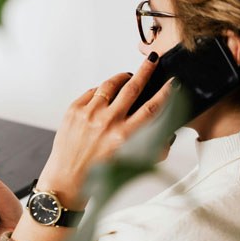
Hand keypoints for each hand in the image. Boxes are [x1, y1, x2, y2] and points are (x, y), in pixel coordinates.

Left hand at [36, 52, 173, 210]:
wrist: (67, 180)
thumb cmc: (98, 174)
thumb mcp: (130, 163)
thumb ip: (151, 147)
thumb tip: (166, 132)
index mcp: (124, 137)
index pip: (151, 108)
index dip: (165, 93)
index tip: (172, 83)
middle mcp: (107, 123)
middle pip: (133, 87)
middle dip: (146, 71)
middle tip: (152, 60)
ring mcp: (89, 114)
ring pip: (110, 84)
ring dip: (122, 78)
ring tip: (128, 77)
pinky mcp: (74, 110)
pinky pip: (93, 91)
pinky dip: (101, 91)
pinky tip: (105, 96)